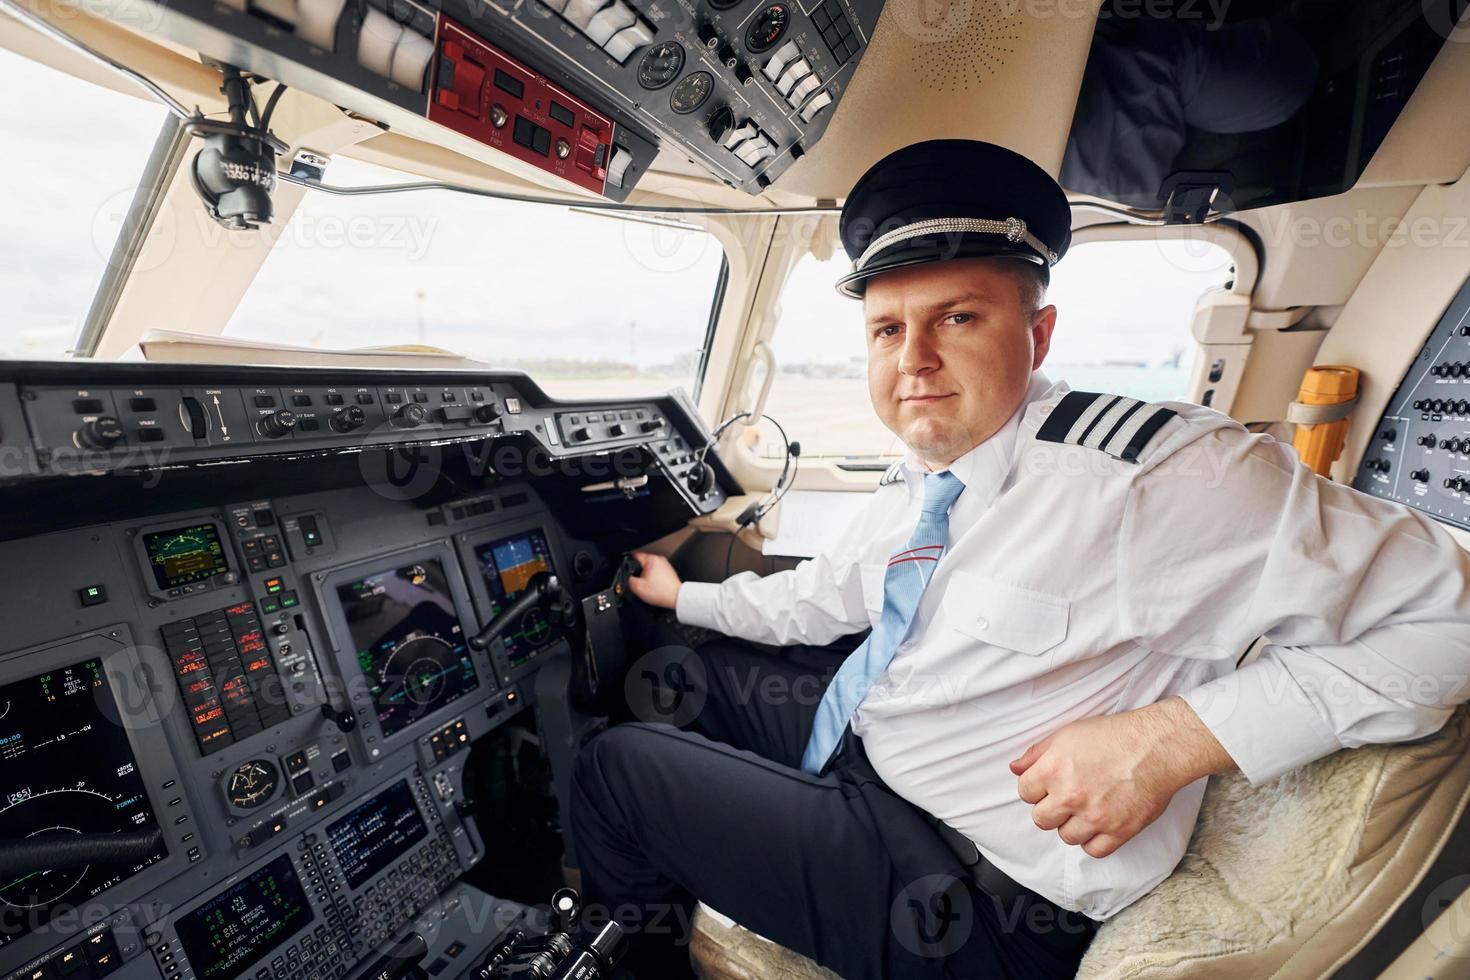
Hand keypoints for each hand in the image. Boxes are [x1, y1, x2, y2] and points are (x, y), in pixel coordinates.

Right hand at [627, 551, 682, 609]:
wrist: (676, 597)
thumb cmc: (661, 592)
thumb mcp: (637, 587)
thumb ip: (628, 579)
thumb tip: (627, 577)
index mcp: (651, 559)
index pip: (634, 556)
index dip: (628, 564)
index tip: (629, 571)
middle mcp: (659, 559)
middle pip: (642, 562)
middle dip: (638, 572)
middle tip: (640, 581)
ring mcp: (665, 565)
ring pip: (649, 568)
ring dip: (646, 575)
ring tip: (649, 584)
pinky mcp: (668, 571)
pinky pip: (656, 572)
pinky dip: (654, 578)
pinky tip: (654, 586)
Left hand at [1009, 697, 1233, 857]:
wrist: (1156, 746)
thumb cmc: (1113, 736)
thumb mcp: (1067, 734)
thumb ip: (1037, 753)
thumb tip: (1015, 769)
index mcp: (1053, 770)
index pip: (1024, 793)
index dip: (1035, 789)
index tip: (1048, 786)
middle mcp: (1070, 796)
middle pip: (1041, 819)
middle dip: (1050, 809)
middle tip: (1066, 799)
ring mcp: (1094, 816)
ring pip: (1066, 837)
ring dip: (1072, 825)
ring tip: (1086, 809)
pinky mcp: (1119, 831)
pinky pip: (1093, 851)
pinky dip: (1094, 841)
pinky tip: (1100, 824)